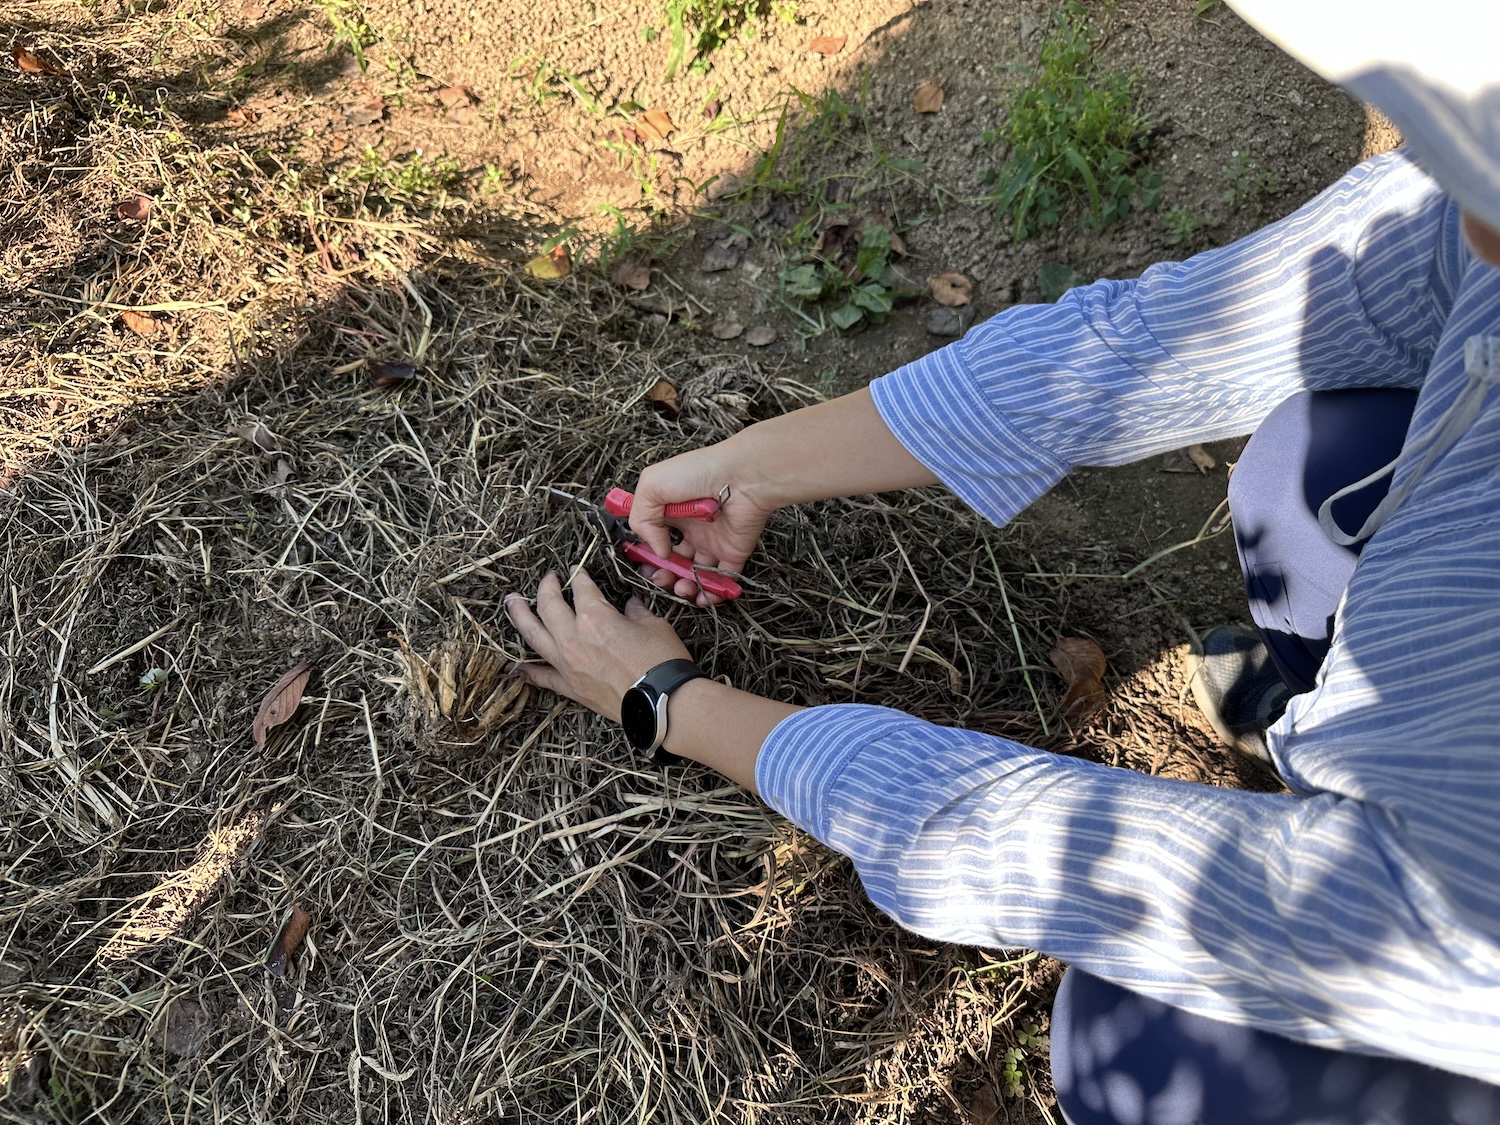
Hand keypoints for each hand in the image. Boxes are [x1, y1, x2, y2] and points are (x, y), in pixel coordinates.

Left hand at [504, 568, 690, 721]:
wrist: (663, 703)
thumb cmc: (663, 661)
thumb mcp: (654, 625)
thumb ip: (636, 612)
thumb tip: (629, 606)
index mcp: (595, 616)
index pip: (581, 587)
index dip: (579, 575)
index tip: (577, 571)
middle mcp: (573, 637)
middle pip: (548, 604)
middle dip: (546, 587)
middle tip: (547, 579)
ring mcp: (567, 664)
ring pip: (533, 635)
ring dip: (519, 615)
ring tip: (510, 603)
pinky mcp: (570, 687)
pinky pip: (541, 676)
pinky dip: (526, 669)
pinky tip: (514, 664)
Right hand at [631, 446, 777, 605]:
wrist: (740, 477)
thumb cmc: (697, 473)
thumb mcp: (652, 486)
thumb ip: (642, 520)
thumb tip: (658, 551)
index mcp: (674, 512)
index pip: (658, 539)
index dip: (649, 554)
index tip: (643, 564)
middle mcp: (693, 529)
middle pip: (676, 561)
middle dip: (665, 575)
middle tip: (661, 579)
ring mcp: (714, 543)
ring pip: (696, 574)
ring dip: (685, 587)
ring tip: (680, 588)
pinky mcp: (733, 554)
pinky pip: (722, 580)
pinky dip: (712, 594)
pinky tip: (700, 597)